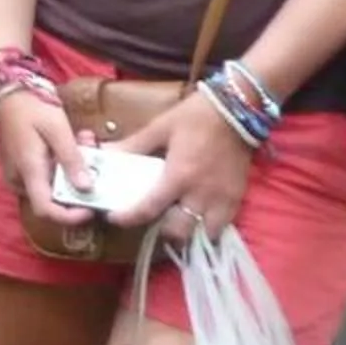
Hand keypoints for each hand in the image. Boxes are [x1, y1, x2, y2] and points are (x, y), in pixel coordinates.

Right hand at [0, 89, 93, 226]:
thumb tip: (87, 188)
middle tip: (95, 162)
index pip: (46, 210)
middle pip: (52, 200)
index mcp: (28, 171)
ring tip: (86, 144)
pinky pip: (46, 178)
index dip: (70, 217)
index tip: (91, 210)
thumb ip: (72, 159)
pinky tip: (74, 146)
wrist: (10, 93)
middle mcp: (20, 179)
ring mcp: (19, 175)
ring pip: (52, 188)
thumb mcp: (58, 129)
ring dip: (73, 173)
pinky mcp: (22, 170)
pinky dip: (63, 167)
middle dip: (78, 187)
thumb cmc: (33, 108)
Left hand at [107, 89, 254, 241]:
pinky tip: (200, 218)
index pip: (149, 209)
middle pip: (178, 232)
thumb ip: (134, 145)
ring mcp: (221, 200)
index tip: (114, 218)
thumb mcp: (160, 127)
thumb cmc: (196, 116)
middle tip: (153, 218)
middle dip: (162, 232)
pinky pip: (223, 226)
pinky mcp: (237, 198)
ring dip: (188, 232)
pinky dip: (209, 228)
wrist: (238, 109)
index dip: (128, 218)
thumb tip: (107, 152)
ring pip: (203, 235)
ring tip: (178, 221)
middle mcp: (200, 195)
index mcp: (178, 176)